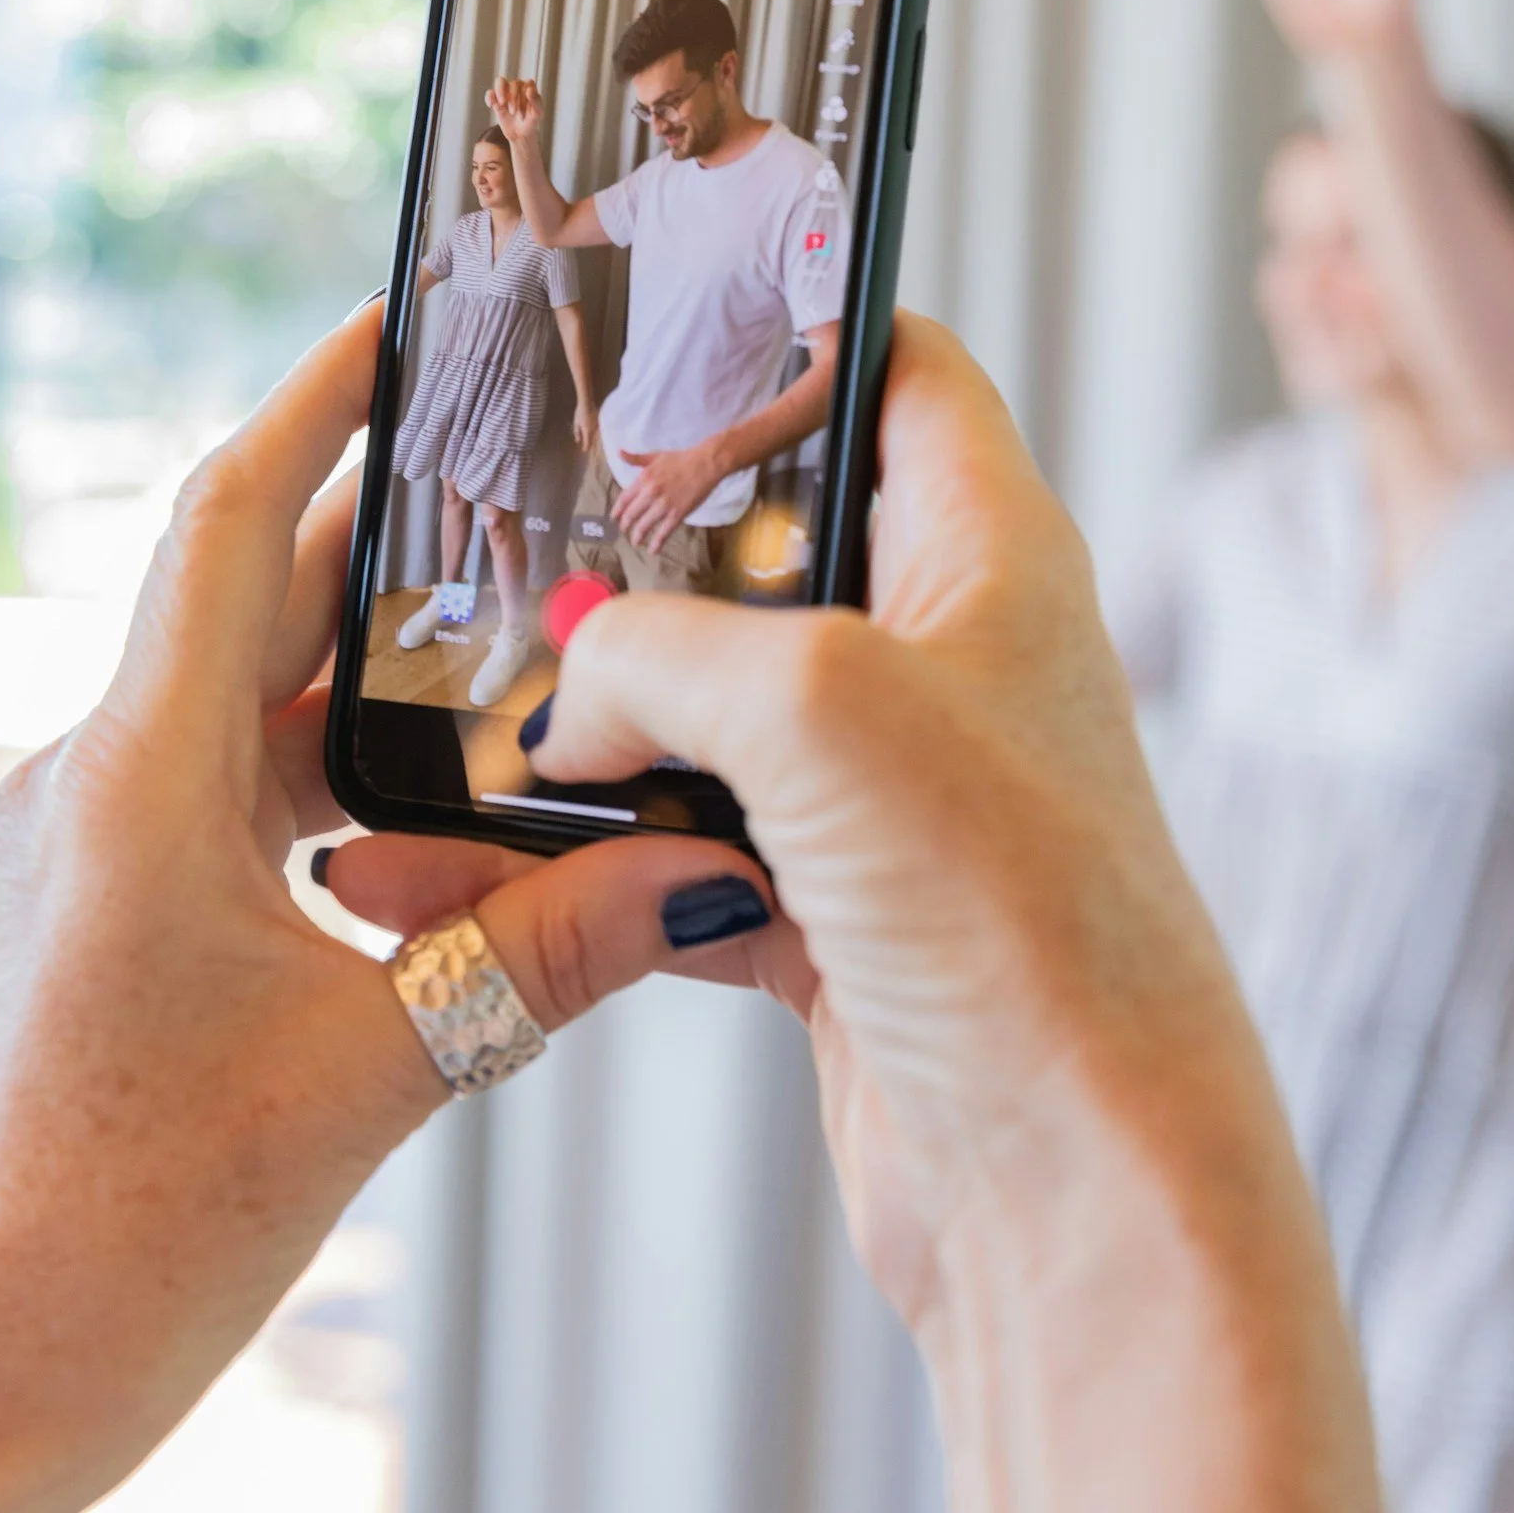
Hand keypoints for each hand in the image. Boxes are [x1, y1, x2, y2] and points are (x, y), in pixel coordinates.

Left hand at [0, 307, 758, 1512]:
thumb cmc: (125, 1232)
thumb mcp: (373, 1075)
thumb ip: (545, 958)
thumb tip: (704, 880)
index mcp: (138, 774)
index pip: (228, 520)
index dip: (312, 403)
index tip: (394, 321)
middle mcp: (98, 780)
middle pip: (249, 599)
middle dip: (378, 537)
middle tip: (510, 476)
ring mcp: (90, 846)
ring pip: (243, 703)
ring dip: (363, 671)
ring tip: (504, 636)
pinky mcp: (101, 912)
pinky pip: (223, 790)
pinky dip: (326, 772)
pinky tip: (432, 807)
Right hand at [486, 75, 543, 137]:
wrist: (520, 134)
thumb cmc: (531, 122)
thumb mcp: (537, 114)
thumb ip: (536, 101)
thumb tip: (529, 89)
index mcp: (530, 87)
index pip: (527, 83)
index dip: (525, 96)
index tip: (525, 110)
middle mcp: (518, 86)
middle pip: (513, 83)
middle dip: (513, 98)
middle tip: (514, 112)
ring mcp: (506, 91)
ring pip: (500, 81)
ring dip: (500, 92)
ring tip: (502, 104)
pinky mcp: (496, 99)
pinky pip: (490, 92)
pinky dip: (489, 97)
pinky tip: (491, 106)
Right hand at [524, 321, 1405, 1512]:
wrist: (1085, 1196)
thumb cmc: (1018, 914)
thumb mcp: (817, 708)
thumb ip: (659, 655)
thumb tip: (562, 704)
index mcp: (986, 553)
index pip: (896, 371)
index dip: (791, 321)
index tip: (656, 316)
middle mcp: (945, 660)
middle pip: (763, 551)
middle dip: (626, 554)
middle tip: (490, 534)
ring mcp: (889, 799)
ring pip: (699, 718)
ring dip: (573, 728)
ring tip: (428, 727)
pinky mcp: (836, 919)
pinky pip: (673, 856)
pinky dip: (575, 862)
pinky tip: (458, 870)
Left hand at [572, 398, 599, 453]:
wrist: (587, 403)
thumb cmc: (579, 413)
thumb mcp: (576, 423)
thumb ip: (577, 433)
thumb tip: (578, 441)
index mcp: (587, 431)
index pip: (587, 442)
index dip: (586, 448)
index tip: (584, 452)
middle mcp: (593, 430)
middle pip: (593, 441)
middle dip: (593, 448)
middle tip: (593, 455)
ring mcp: (597, 426)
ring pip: (597, 437)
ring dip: (596, 443)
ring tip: (595, 448)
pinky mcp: (599, 423)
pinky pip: (599, 432)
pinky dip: (597, 436)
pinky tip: (597, 438)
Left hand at [613, 440, 724, 550]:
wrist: (705, 464)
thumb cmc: (681, 459)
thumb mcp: (655, 456)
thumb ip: (636, 458)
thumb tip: (619, 453)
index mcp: (643, 478)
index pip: (624, 499)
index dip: (617, 511)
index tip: (614, 518)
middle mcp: (650, 493)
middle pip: (631, 515)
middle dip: (625, 525)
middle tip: (624, 531)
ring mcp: (663, 505)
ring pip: (644, 526)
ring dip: (637, 536)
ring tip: (635, 542)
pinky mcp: (677, 514)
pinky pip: (663, 533)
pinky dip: (656, 543)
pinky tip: (652, 550)